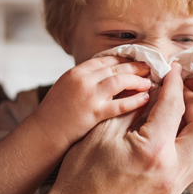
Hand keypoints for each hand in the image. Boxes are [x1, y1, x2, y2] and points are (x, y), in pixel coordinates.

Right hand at [33, 56, 151, 146]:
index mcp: (76, 72)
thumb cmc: (55, 115)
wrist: (42, 134)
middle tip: (150, 68)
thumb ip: (86, 81)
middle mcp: (82, 80)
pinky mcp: (93, 113)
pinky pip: (119, 104)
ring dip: (137, 80)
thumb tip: (108, 77)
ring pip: (119, 81)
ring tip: (149, 82)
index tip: (136, 61)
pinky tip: (144, 99)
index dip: (124, 59)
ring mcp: (87, 95)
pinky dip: (134, 100)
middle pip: (116, 67)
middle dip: (135, 67)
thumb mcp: (66, 89)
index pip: (106, 59)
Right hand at [45, 63, 192, 193]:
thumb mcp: (103, 131)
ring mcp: (174, 187)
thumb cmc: (81, 174)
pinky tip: (173, 136)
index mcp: (153, 151)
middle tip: (179, 93)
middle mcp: (171, 171)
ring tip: (180, 114)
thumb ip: (132, 108)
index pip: (174, 107)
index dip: (174, 83)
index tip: (172, 70)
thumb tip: (151, 89)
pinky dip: (191, 146)